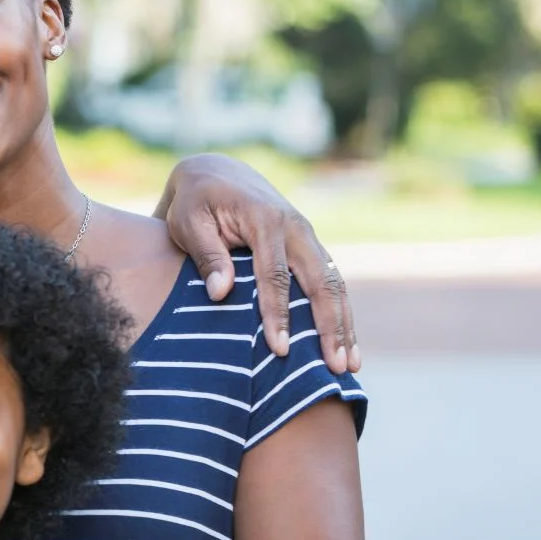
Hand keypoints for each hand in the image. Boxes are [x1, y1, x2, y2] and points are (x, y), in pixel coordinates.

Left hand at [157, 153, 358, 372]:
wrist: (216, 172)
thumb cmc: (195, 201)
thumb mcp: (189, 221)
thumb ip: (207, 255)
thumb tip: (219, 293)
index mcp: (265, 220)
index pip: (274, 275)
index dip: (278, 314)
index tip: (279, 350)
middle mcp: (296, 227)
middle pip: (320, 282)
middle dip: (329, 327)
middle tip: (336, 368)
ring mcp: (308, 237)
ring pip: (335, 284)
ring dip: (344, 325)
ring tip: (351, 366)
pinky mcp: (310, 247)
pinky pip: (332, 282)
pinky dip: (340, 313)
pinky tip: (346, 344)